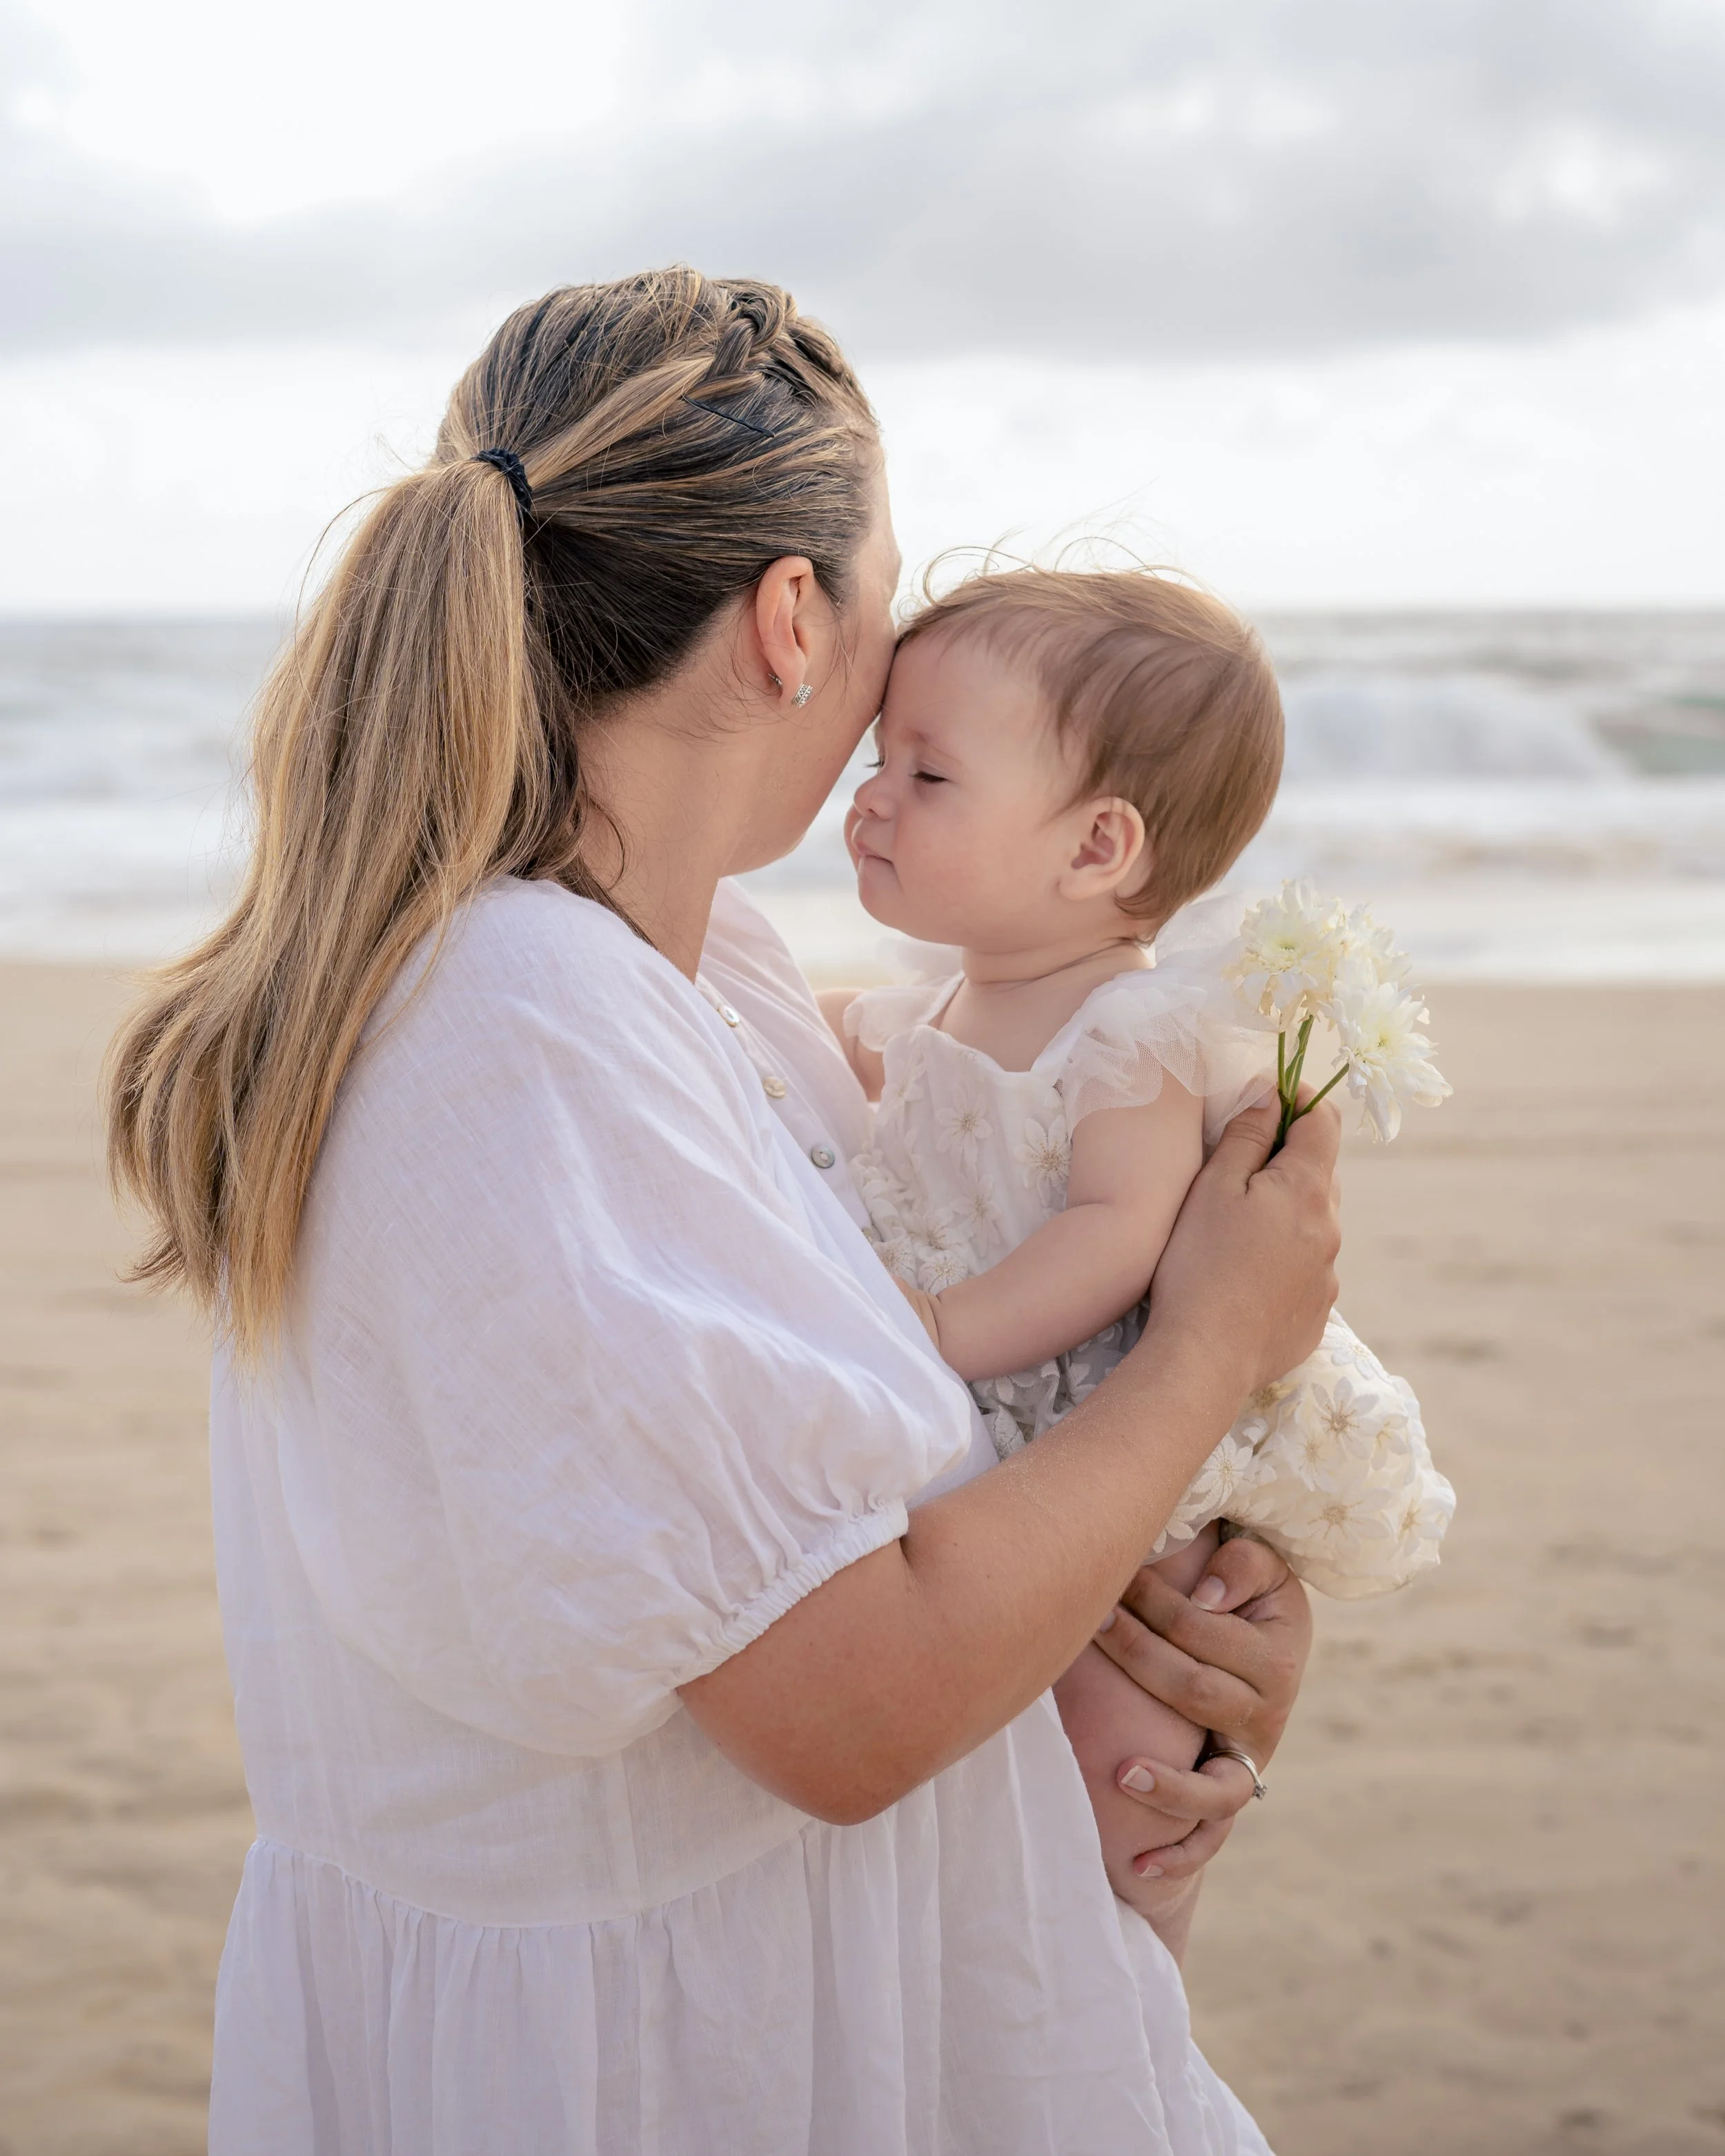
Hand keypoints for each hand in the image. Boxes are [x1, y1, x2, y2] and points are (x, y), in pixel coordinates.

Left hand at [1093, 1535, 1311, 1883]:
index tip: (1111, 1578)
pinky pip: (1211, 1835)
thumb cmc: (1249, 1592)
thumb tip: (1206, 1593)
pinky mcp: (1232, 1791)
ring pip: (1215, 1787)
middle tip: (1088, 1624)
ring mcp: (1249, 1760)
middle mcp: (1268, 1716)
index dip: (1154, 1601)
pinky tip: (1139, 1869)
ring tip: (1119, 1773)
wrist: (1270, 1639)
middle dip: (1134, 1654)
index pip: (1203, 1630)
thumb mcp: (1262, 1565)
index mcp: (1276, 1656)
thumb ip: (1244, 1562)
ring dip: (1166, 1785)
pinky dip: (1180, 1854)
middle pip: (1192, 1692)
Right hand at [1145, 1095, 1340, 1398]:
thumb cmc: (1198, 1265)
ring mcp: (1328, 1274)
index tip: (1269, 1099)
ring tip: (1235, 1230)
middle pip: (1320, 1173)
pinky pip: (1307, 1267)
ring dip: (1285, 1211)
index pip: (1323, 1122)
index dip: (1298, 1100)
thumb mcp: (1213, 1188)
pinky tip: (1244, 1274)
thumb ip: (1246, 1138)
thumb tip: (1270, 1098)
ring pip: (1313, 1222)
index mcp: (1307, 1190)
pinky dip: (1283, 1257)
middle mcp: (1329, 1229)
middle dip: (1288, 1159)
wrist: (1205, 1358)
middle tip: (1238, 1167)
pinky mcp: (1317, 1310)